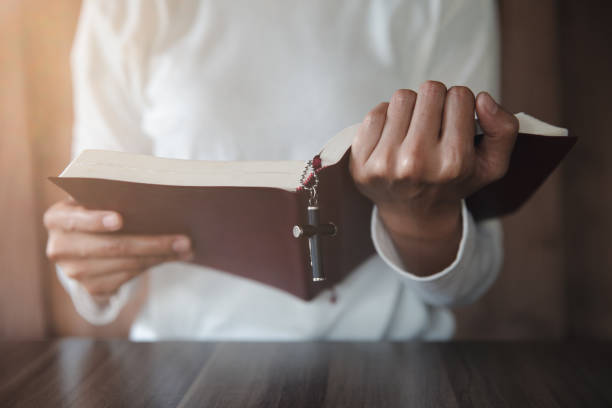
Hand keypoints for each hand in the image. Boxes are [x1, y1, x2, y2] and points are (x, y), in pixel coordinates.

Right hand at [44, 199, 192, 300]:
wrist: (83, 242)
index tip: (120, 219)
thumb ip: (110, 194)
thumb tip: (155, 194)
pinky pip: (129, 277)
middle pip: (112, 247)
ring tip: (186, 247)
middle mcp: (60, 248)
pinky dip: (154, 265)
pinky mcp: (93, 288)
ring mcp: (75, 272)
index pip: (76, 219)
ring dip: (160, 256)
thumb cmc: (96, 210)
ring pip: (126, 264)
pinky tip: (173, 257)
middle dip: (152, 243)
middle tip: (184, 239)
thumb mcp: (94, 199)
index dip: (96, 220)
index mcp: (57, 218)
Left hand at [349, 81, 517, 274]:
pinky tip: (394, 139)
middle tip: (434, 124)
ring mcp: (385, 162)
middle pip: (430, 91)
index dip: (460, 104)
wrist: (415, 214)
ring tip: (414, 131)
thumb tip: (482, 99)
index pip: (460, 96)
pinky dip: (387, 119)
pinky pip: (376, 112)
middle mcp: (417, 163)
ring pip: (403, 97)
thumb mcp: (492, 164)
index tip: (455, 123)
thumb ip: (504, 129)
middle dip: (436, 102)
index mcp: (453, 163)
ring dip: (411, 108)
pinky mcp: (361, 161)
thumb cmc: (453, 182)